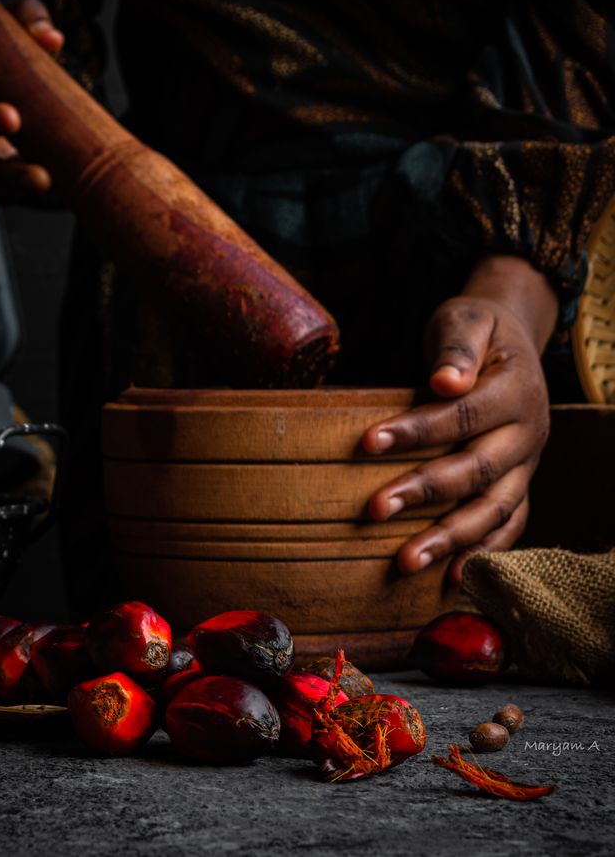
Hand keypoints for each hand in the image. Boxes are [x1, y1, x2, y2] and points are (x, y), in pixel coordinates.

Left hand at [363, 256, 557, 585]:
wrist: (514, 342)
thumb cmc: (478, 329)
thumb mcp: (468, 319)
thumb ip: (457, 348)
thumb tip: (445, 381)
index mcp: (516, 391)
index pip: (463, 415)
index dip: (417, 430)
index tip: (368, 442)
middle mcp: (529, 433)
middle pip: (477, 469)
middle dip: (425, 491)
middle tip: (375, 509)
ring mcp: (528, 465)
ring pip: (494, 509)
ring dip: (450, 538)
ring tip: (406, 561)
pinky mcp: (520, 484)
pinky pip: (508, 525)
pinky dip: (482, 553)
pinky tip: (449, 578)